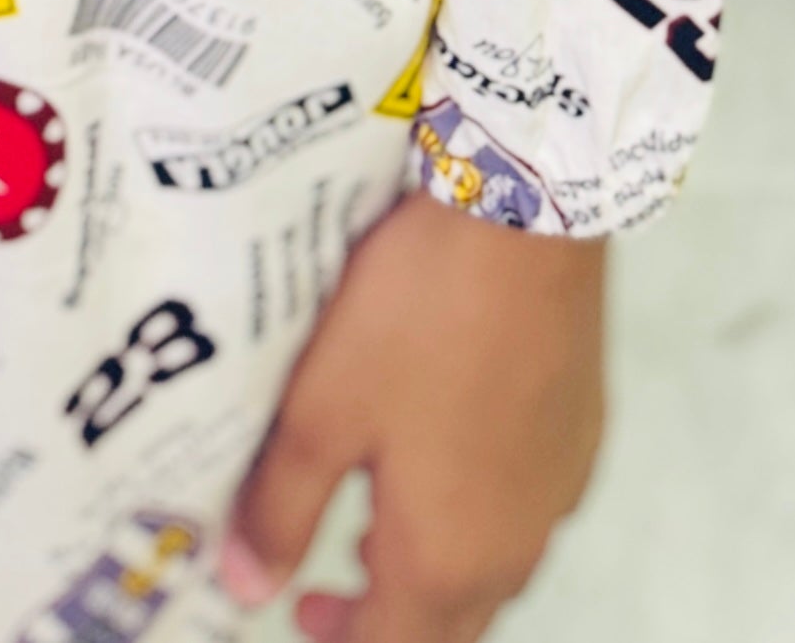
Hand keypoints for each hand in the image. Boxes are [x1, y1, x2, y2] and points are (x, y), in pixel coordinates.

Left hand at [219, 189, 607, 639]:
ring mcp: (558, 488)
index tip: (299, 610)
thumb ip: (281, 506)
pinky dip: (473, 512)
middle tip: (324, 585)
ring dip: (431, 565)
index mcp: (450, 557)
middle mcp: (518, 542)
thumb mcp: (319, 410)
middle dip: (386, 616)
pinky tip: (437, 454)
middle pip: (451, 620)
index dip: (343, 639)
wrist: (522, 223)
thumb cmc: (414, 317)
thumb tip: (246, 586)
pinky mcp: (577, 433)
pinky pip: (523, 508)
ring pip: (491, 566)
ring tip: (371, 521)